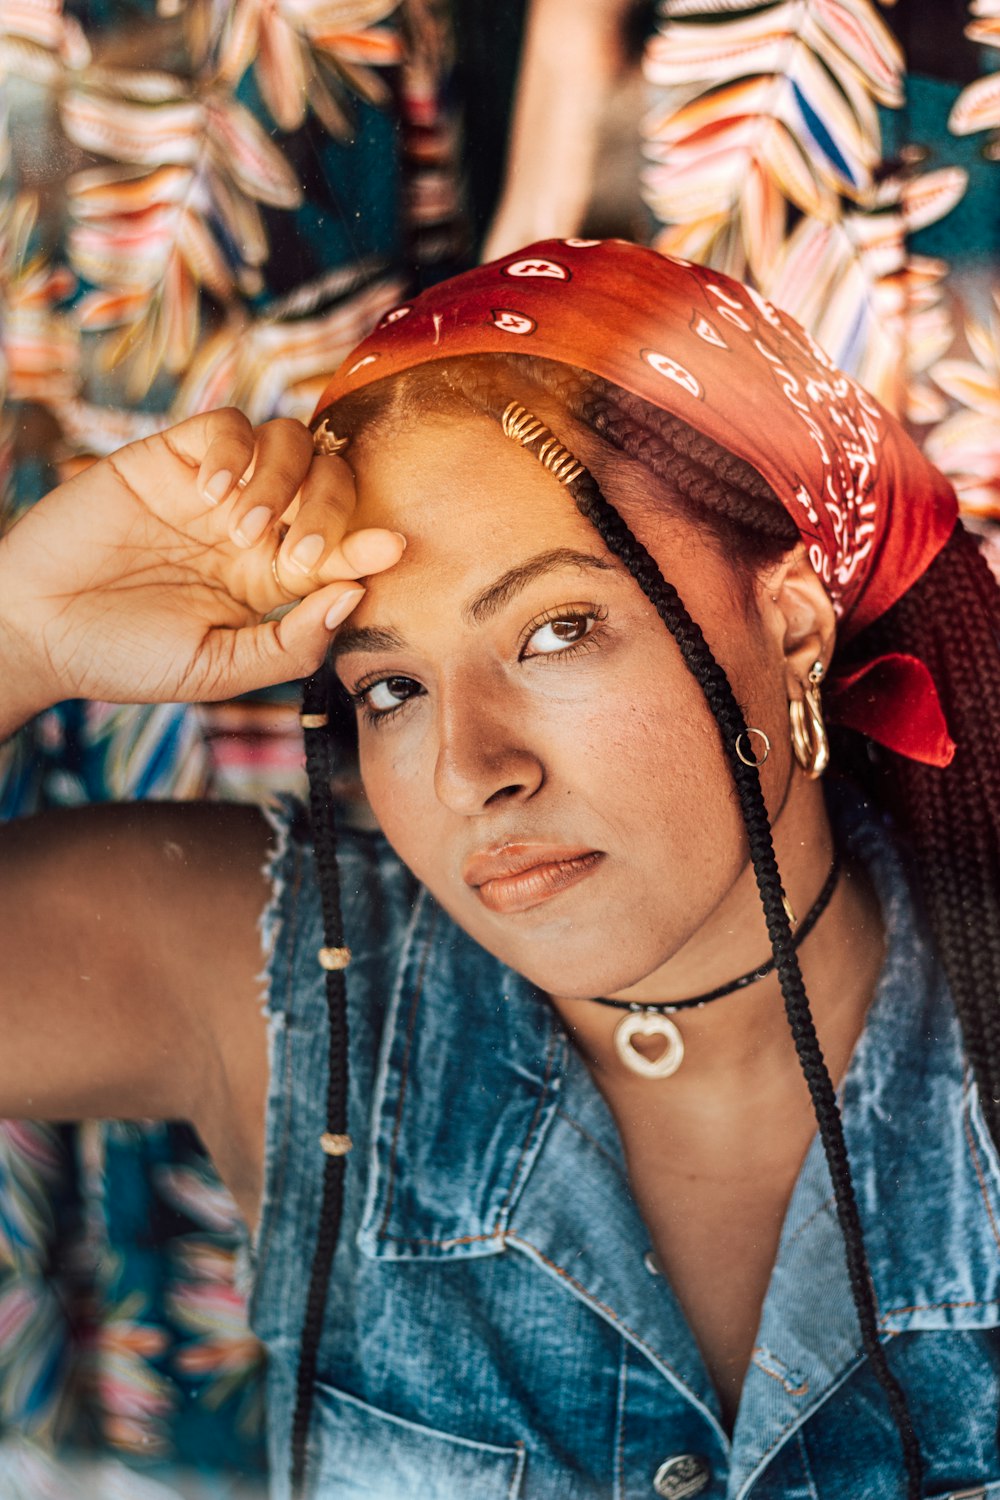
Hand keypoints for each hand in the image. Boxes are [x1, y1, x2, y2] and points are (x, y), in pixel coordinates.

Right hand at [0, 409, 400, 722]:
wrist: (36, 631)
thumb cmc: (125, 659)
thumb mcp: (218, 669)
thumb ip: (289, 643)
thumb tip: (354, 596)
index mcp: (270, 578)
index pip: (339, 546)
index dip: (368, 542)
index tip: (390, 548)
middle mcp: (252, 526)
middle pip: (329, 481)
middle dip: (331, 511)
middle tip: (296, 554)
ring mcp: (214, 488)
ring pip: (288, 443)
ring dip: (283, 482)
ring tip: (243, 530)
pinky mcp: (170, 457)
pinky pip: (227, 425)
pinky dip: (236, 451)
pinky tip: (213, 495)